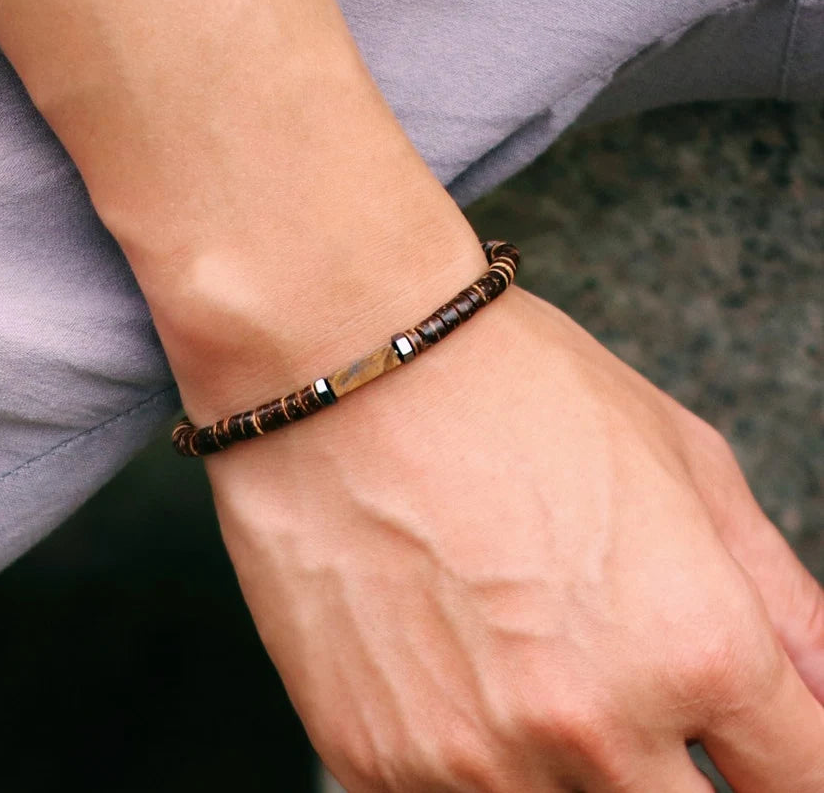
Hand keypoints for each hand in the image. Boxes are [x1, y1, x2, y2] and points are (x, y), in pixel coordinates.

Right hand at [208, 283, 823, 791]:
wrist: (340, 365)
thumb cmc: (505, 385)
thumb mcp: (681, 457)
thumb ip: (781, 599)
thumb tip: (823, 691)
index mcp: (692, 645)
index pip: (805, 781)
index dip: (796, 763)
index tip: (762, 745)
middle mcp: (586, 726)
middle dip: (686, 775)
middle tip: (629, 684)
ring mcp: (471, 756)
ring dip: (569, 763)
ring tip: (521, 654)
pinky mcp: (372, 758)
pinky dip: (473, 753)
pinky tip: (451, 662)